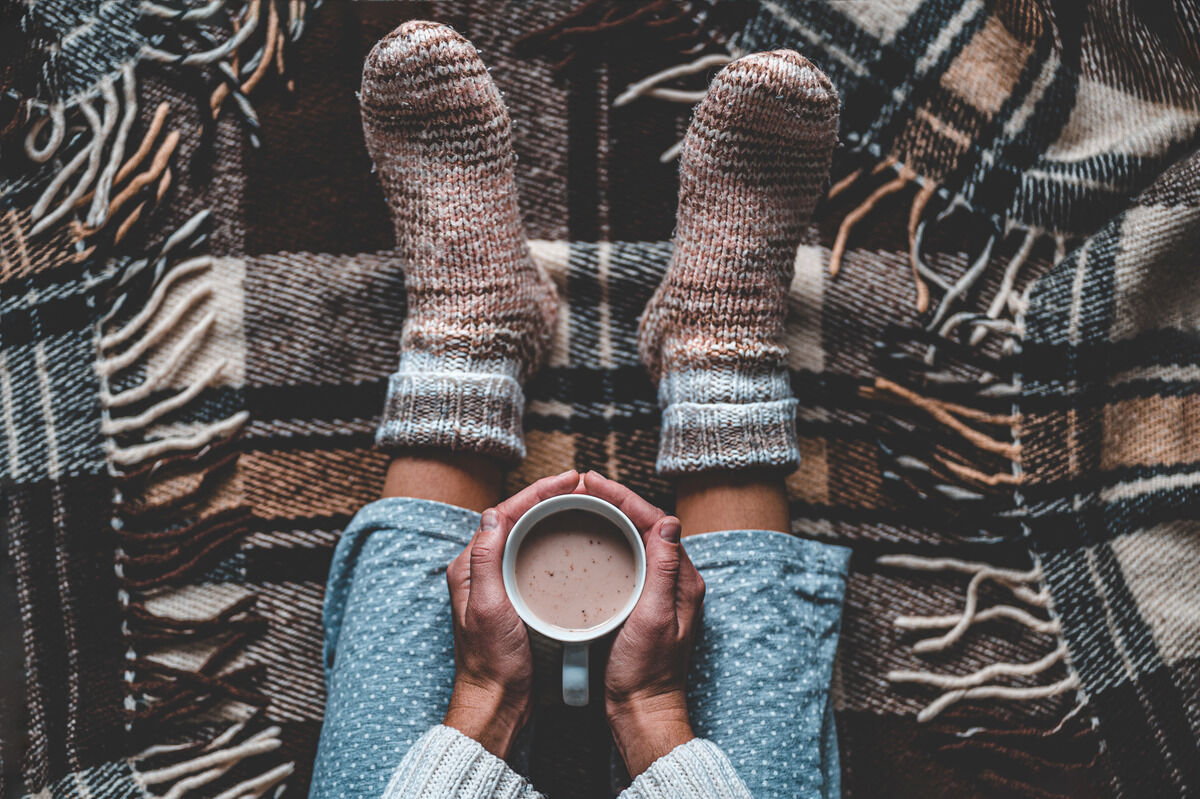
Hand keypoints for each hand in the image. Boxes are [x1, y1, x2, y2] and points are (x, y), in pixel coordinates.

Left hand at [444, 470, 579, 757]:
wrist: (497, 701)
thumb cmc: (492, 662)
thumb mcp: (489, 609)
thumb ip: (486, 561)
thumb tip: (494, 515)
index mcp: (469, 566)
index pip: (504, 513)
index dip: (537, 492)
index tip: (567, 480)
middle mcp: (480, 569)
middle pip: (515, 518)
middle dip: (546, 496)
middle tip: (579, 485)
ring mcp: (497, 582)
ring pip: (524, 534)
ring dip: (550, 513)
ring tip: (579, 501)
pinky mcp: (513, 596)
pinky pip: (532, 555)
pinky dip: (551, 539)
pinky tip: (571, 538)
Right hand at [581, 472, 705, 777]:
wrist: (642, 711)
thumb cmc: (646, 672)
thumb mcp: (654, 619)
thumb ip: (664, 571)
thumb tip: (670, 522)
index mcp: (683, 579)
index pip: (655, 522)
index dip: (624, 497)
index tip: (593, 482)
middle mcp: (675, 580)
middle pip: (646, 524)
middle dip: (616, 499)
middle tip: (582, 484)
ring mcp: (659, 590)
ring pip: (637, 538)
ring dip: (612, 515)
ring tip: (583, 499)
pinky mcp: (643, 601)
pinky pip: (628, 556)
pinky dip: (609, 538)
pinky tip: (590, 535)